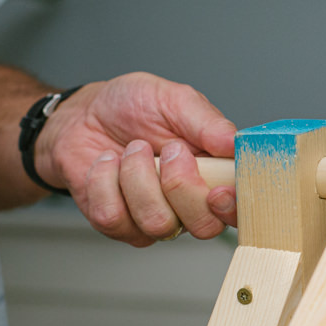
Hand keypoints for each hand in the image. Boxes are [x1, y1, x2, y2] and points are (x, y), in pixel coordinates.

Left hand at [33, 73, 237, 245]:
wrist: (83, 114)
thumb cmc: (133, 106)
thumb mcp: (175, 100)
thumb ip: (208, 122)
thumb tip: (236, 144)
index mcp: (216, 175)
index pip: (242, 210)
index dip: (234, 208)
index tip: (217, 190)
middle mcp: (190, 205)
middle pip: (204, 226)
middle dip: (181, 186)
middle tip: (169, 150)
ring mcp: (155, 218)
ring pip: (158, 223)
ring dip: (138, 176)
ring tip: (132, 149)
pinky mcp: (118, 225)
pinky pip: (114, 217)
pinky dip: (104, 181)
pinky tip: (107, 163)